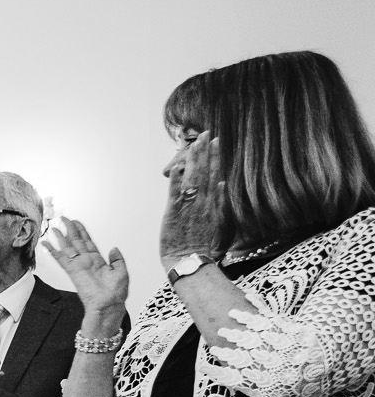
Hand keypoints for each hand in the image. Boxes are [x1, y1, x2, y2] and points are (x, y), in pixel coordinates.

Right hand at [42, 216, 129, 320]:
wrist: (109, 305)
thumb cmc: (116, 293)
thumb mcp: (122, 271)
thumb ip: (117, 259)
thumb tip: (114, 248)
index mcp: (98, 261)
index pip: (88, 242)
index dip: (82, 231)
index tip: (76, 222)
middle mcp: (86, 262)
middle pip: (76, 242)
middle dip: (69, 230)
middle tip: (63, 219)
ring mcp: (78, 266)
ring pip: (67, 248)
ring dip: (60, 237)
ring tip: (54, 228)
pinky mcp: (72, 271)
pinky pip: (60, 259)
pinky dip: (52, 251)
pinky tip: (46, 244)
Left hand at [159, 131, 224, 267]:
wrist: (190, 262)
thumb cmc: (201, 247)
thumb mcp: (217, 223)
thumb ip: (219, 203)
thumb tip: (222, 184)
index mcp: (212, 203)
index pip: (214, 175)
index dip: (215, 157)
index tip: (215, 142)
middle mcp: (202, 202)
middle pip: (205, 172)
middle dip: (205, 152)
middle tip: (205, 134)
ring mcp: (189, 207)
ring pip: (192, 179)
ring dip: (193, 160)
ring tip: (194, 143)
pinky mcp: (174, 213)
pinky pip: (175, 193)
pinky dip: (176, 180)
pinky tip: (178, 166)